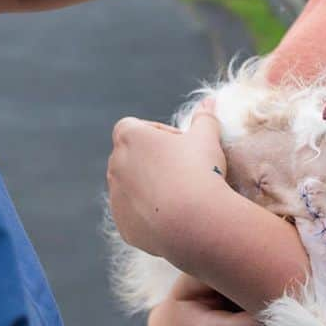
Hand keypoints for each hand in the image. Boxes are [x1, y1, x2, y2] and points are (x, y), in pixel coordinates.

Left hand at [107, 108, 225, 260]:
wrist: (195, 221)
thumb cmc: (200, 170)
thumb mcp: (207, 138)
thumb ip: (205, 118)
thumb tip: (210, 101)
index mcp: (130, 138)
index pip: (133, 127)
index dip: (157, 133)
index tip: (180, 144)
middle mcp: (115, 166)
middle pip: (130, 157)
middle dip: (152, 161)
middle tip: (184, 170)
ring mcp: (116, 197)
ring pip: (130, 188)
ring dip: (149, 187)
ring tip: (181, 196)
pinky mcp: (123, 225)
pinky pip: (134, 215)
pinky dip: (149, 214)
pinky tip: (175, 216)